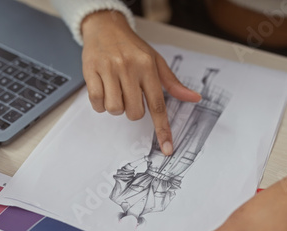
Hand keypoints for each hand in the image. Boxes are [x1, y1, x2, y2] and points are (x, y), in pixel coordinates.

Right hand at [81, 11, 200, 154]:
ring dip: (115, 106)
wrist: (105, 26)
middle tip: (129, 95)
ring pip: (115, 109)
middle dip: (132, 110)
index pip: (158, 105)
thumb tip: (194, 98)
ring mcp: (109, 69)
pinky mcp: (91, 71)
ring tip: (115, 90)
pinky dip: (100, 103)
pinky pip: (97, 102)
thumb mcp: (156, 61)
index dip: (163, 129)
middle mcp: (129, 68)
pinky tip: (103, 90)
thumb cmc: (132, 47)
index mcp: (148, 67)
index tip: (167, 148)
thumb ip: (173, 83)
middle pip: (134, 112)